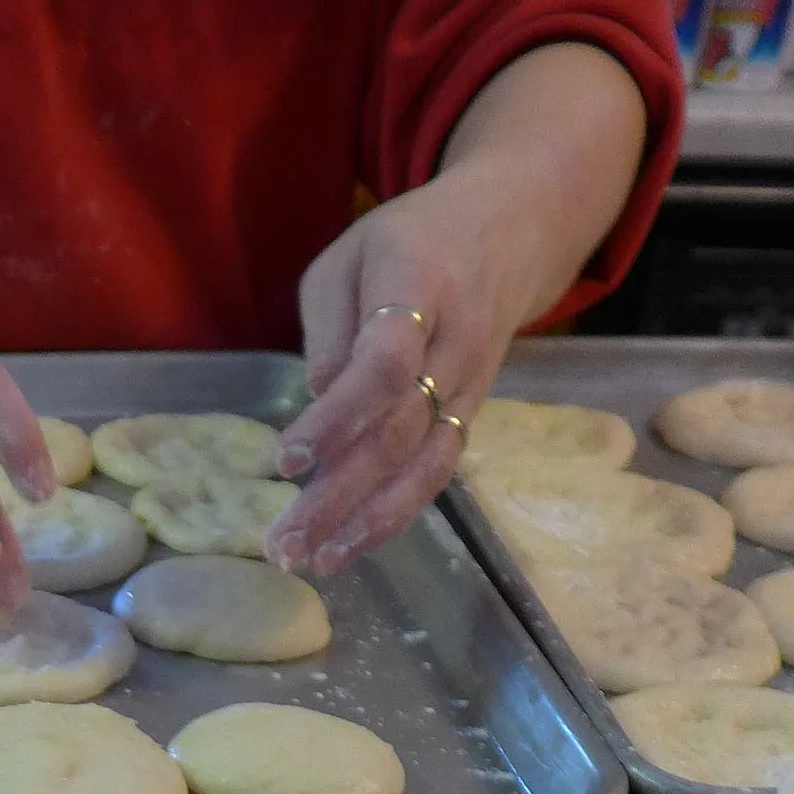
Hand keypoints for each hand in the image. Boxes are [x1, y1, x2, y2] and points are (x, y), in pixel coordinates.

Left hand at [267, 168, 546, 577]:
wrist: (510, 231)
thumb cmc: (409, 242)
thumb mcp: (350, 257)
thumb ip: (329, 328)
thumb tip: (317, 400)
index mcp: (421, 286)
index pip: (384, 365)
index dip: (336, 419)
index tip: (283, 461)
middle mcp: (457, 342)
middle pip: (400, 431)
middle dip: (338, 495)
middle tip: (284, 543)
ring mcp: (472, 384)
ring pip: (426, 465)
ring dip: (367, 522)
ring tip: (314, 562)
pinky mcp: (472, 414)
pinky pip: (437, 472)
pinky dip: (393, 514)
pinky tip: (349, 545)